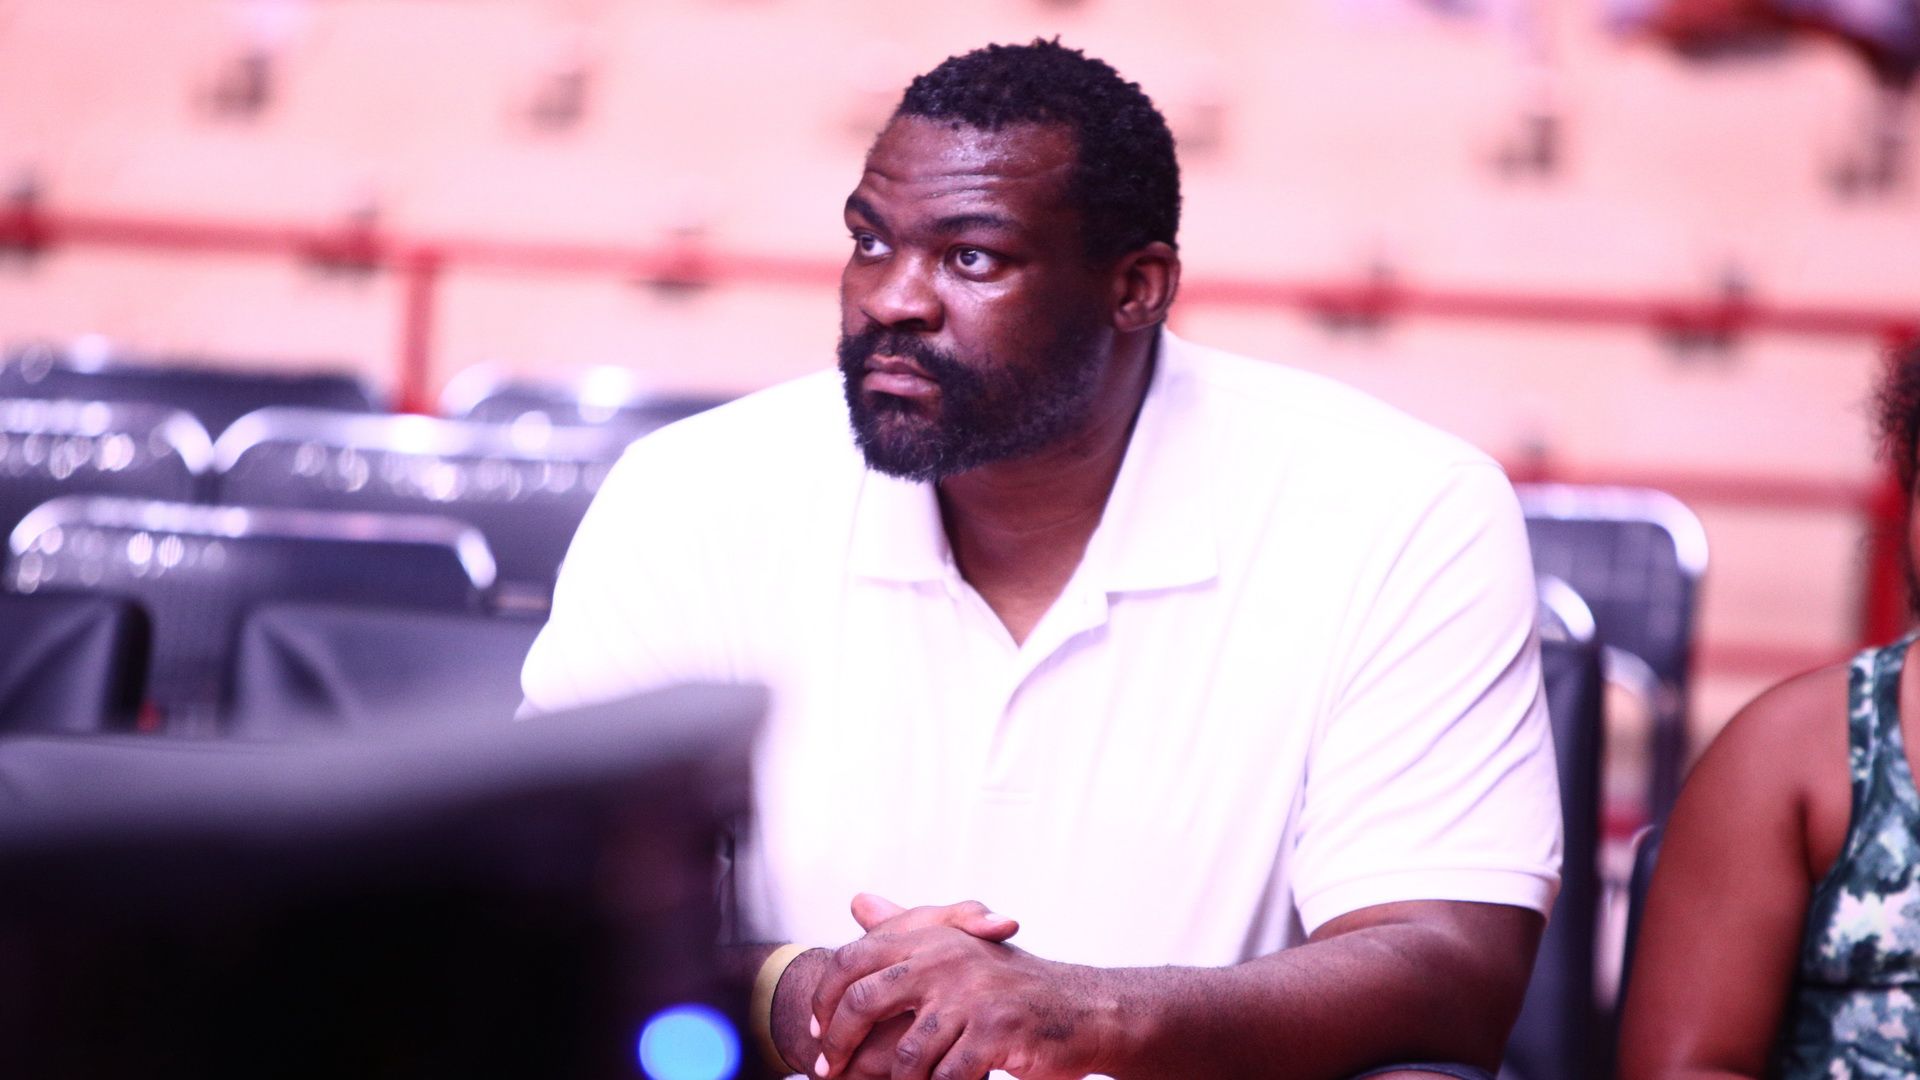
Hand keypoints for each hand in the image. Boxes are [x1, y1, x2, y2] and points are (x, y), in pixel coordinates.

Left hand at [811, 899, 1114, 1079]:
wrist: (1085, 1009)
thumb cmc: (1014, 987)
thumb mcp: (958, 949)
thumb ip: (907, 926)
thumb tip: (858, 901)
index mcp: (932, 936)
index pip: (854, 960)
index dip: (825, 999)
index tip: (815, 1034)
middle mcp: (947, 957)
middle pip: (865, 1002)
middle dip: (839, 1044)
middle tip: (826, 1072)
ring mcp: (972, 995)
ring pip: (907, 1055)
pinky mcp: (996, 1031)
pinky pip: (947, 1077)